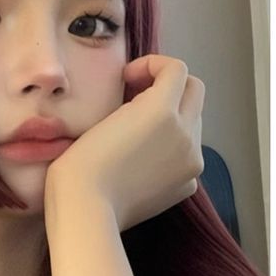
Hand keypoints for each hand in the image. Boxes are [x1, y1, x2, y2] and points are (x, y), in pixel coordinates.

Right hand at [45, 54, 204, 231]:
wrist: (87, 211)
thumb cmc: (81, 163)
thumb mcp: (104, 117)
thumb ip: (135, 102)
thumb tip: (143, 102)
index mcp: (163, 111)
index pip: (176, 69)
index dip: (151, 64)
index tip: (128, 79)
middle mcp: (187, 133)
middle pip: (194, 90)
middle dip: (168, 85)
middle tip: (137, 96)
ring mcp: (192, 162)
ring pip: (194, 122)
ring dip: (172, 115)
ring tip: (140, 130)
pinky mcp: (187, 185)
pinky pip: (188, 154)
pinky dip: (172, 147)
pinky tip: (144, 160)